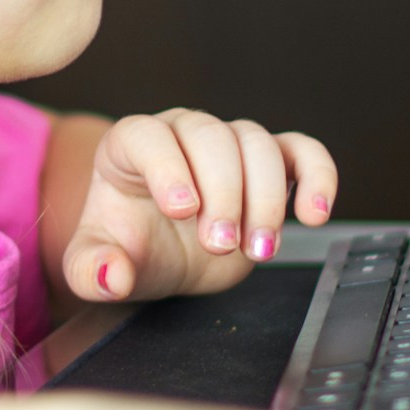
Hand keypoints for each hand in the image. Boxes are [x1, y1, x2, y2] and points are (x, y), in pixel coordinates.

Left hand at [64, 109, 337, 301]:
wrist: (164, 253)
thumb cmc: (128, 247)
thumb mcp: (94, 264)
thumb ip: (92, 269)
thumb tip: (112, 275)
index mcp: (131, 146)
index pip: (147, 136)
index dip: (167, 167)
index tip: (182, 210)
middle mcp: (182, 133)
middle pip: (210, 137)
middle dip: (222, 193)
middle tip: (220, 246)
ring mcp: (230, 144)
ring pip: (258, 143)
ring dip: (265, 198)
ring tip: (258, 250)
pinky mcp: (271, 164)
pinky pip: (303, 152)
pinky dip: (318, 176)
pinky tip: (314, 214)